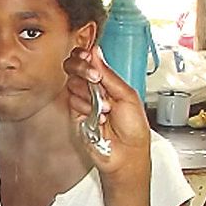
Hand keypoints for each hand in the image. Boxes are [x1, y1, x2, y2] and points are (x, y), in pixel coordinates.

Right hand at [65, 47, 153, 177]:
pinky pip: (72, 101)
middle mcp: (94, 89)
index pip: (90, 60)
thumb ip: (108, 74)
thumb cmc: (133, 128)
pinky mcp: (76, 115)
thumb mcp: (127, 95)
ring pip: (73, 84)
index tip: (86, 55)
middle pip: (76, 68)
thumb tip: (96, 52)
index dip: (85, 55)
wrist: (126, 153)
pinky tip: (97, 117)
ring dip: (89, 94)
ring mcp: (84, 101)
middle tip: (93, 77)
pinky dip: (85, 107)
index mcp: (109, 81)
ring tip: (105, 108)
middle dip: (81, 68)